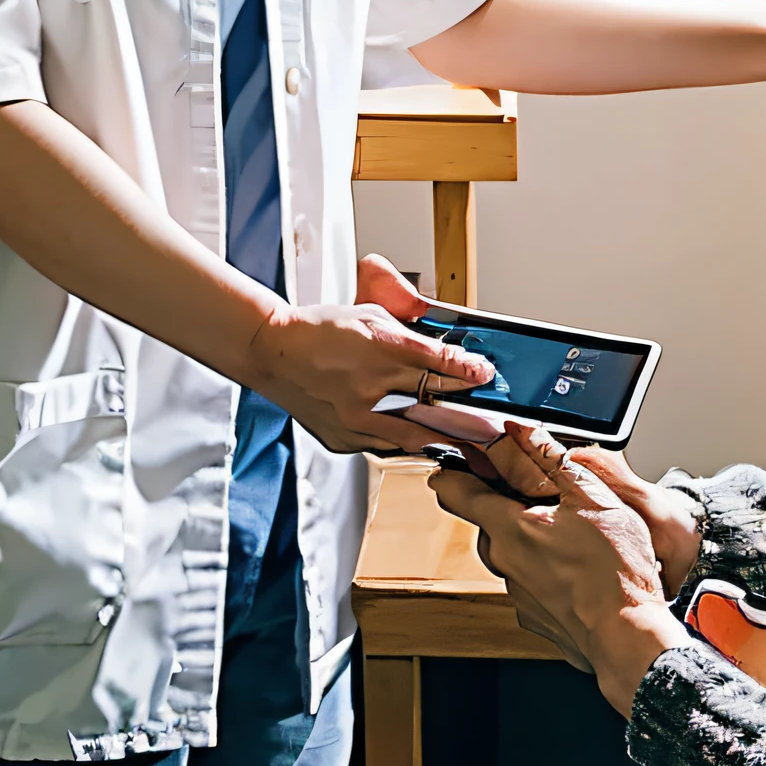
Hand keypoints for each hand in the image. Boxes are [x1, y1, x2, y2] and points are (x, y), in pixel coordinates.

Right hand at [246, 252, 496, 453]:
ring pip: (412, 436)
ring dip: (444, 441)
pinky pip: (384, 446)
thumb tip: (443, 349)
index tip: (485, 376)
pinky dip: (406, 444)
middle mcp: (369, 386)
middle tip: (493, 429)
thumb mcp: (369, 315)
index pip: (435, 363)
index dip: (466, 371)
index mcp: (378, 347)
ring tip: (473, 449)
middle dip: (467, 419)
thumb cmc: (320, 329)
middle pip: (431, 406)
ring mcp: (355, 418)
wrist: (273, 353)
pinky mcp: (343, 438)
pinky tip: (427, 446)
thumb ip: (408, 333)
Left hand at [427, 420, 704, 595]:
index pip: (456, 492)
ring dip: (530, 539)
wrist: (627, 637)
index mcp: (510, 528)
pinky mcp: (535, 616)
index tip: (455, 461)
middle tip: (541, 495)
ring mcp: (518, 594)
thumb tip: (523, 431)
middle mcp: (505, 562)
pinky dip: (546, 570)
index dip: (453, 471)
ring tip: (571, 534)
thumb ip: (552, 459)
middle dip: (506, 505)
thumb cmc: (615, 571)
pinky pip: (531, 582)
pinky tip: (578, 568)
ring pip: (511, 553)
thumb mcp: (593, 497)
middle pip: (488, 523)